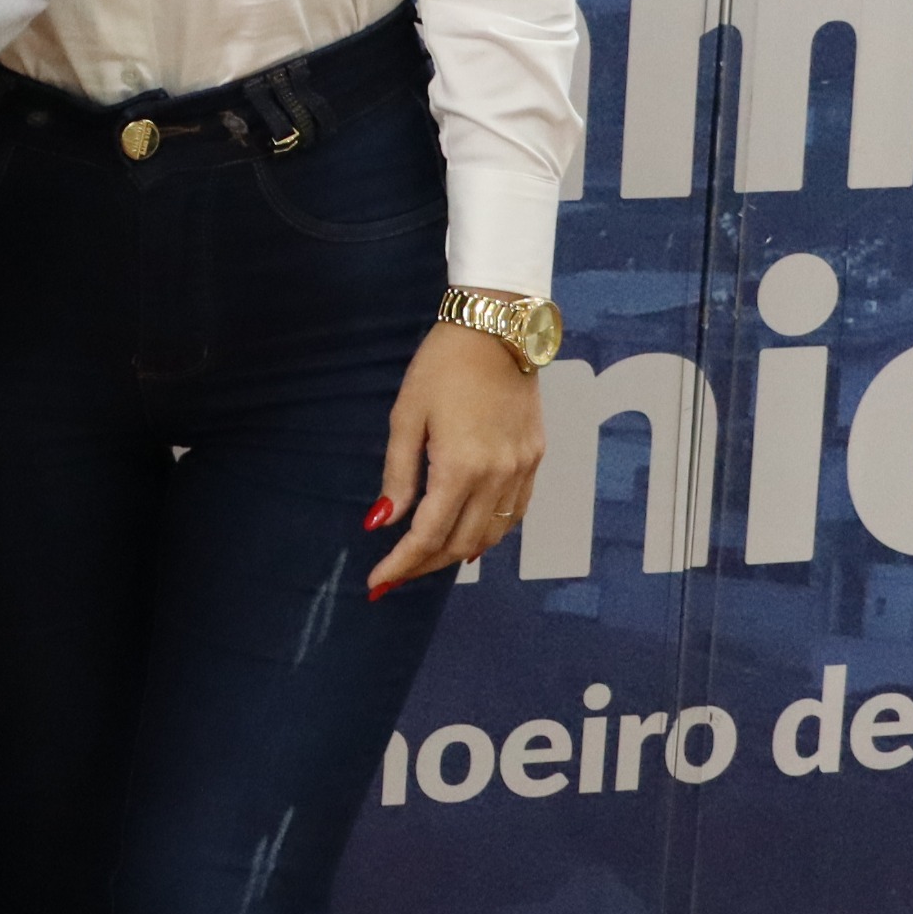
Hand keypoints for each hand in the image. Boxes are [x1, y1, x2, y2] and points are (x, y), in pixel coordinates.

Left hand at [365, 318, 546, 596]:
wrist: (497, 329)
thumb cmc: (442, 366)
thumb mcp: (406, 416)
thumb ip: (398, 474)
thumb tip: (381, 523)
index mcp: (460, 467)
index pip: (427, 536)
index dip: (400, 565)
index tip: (376, 584)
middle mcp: (497, 477)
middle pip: (461, 545)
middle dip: (424, 565)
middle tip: (395, 572)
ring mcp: (522, 470)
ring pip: (491, 536)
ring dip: (456, 553)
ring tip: (425, 557)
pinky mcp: (535, 459)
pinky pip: (513, 514)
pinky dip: (488, 532)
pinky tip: (466, 533)